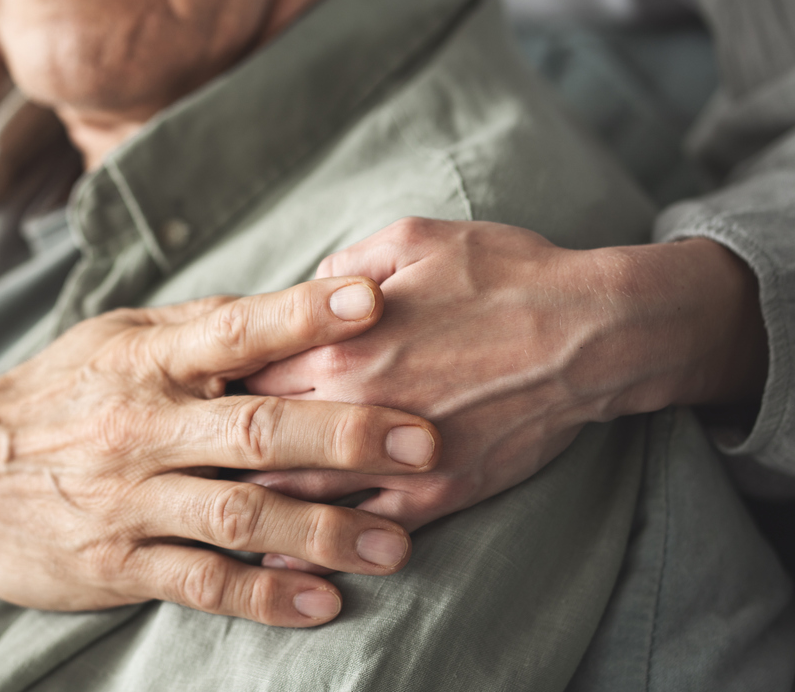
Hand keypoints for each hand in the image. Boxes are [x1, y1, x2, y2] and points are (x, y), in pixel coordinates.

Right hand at [0, 278, 440, 660]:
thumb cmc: (56, 397)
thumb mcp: (113, 342)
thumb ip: (199, 331)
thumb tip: (298, 304)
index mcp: (144, 358)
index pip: (234, 328)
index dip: (304, 313)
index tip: (374, 302)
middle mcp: (139, 425)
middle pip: (254, 428)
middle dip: (346, 434)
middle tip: (425, 444)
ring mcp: (127, 499)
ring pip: (240, 514)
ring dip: (324, 529)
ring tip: (400, 543)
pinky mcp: (117, 564)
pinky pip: (202, 583)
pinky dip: (265, 595)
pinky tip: (323, 602)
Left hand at [245, 218, 767, 569]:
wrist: (594, 333)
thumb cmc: (504, 274)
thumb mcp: (411, 240)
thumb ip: (341, 267)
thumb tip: (302, 292)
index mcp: (339, 337)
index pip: (245, 371)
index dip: (217, 384)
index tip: (200, 394)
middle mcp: (356, 402)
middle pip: (259, 436)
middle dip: (222, 445)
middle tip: (200, 451)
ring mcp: (395, 456)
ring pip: (296, 493)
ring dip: (253, 502)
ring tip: (220, 505)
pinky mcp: (436, 495)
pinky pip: (361, 530)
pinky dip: (317, 545)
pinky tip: (284, 554)